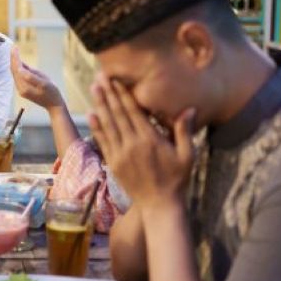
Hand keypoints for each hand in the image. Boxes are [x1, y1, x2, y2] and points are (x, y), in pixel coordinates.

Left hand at [10, 46, 64, 109]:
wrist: (54, 105)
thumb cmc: (52, 92)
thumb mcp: (44, 82)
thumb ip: (31, 76)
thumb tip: (20, 68)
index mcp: (24, 86)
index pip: (17, 69)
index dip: (15, 58)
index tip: (15, 48)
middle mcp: (20, 88)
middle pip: (14, 71)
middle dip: (13, 58)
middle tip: (13, 48)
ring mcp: (21, 89)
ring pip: (15, 73)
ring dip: (14, 62)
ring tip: (14, 52)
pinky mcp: (23, 89)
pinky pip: (18, 76)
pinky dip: (17, 68)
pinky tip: (18, 62)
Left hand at [88, 76, 194, 207]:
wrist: (159, 204)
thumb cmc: (177, 179)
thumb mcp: (187, 155)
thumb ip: (185, 131)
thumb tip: (189, 108)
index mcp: (150, 140)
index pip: (134, 112)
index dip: (124, 94)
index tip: (117, 80)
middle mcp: (132, 144)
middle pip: (118, 114)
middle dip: (109, 94)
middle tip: (100, 76)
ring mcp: (120, 154)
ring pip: (108, 125)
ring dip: (100, 105)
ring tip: (93, 88)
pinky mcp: (113, 163)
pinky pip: (102, 141)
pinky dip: (96, 127)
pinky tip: (91, 114)